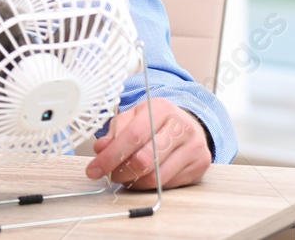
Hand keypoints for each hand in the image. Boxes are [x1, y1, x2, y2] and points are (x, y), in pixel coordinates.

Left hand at [86, 98, 212, 189]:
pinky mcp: (200, 165)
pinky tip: (143, 177)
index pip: (133, 136)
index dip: (110, 155)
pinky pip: (168, 186)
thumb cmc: (157, 120)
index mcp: (162, 108)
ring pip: (156, 178)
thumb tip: (100, 149)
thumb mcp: (134, 117)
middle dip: (121, 171)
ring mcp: (194, 147)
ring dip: (133, 182)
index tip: (94, 169)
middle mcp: (181, 127)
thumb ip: (115, 131)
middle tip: (109, 175)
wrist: (189, 124)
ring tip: (124, 176)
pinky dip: (149, 185)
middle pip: (145, 160)